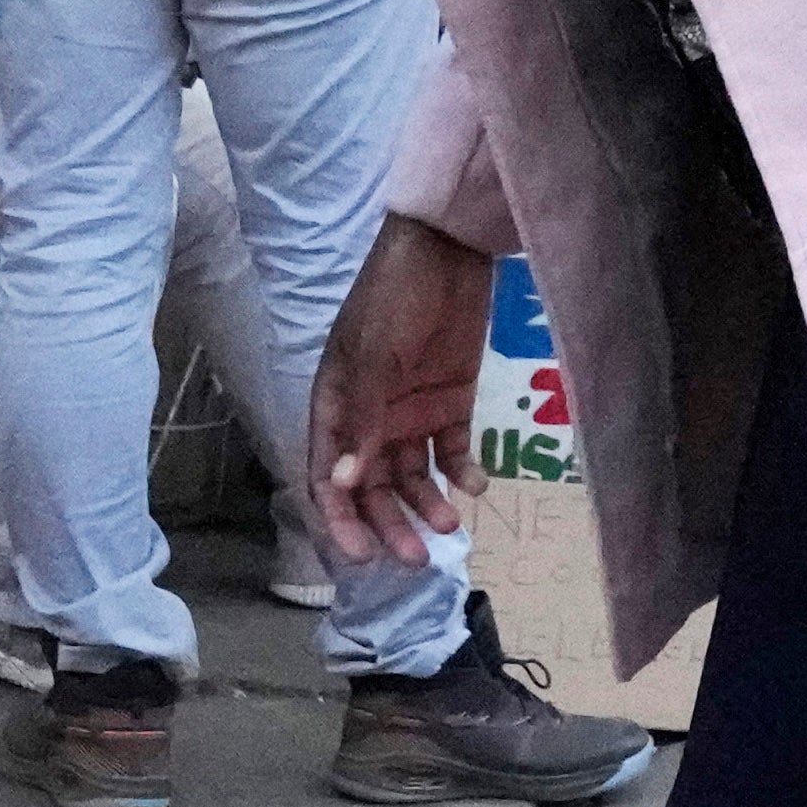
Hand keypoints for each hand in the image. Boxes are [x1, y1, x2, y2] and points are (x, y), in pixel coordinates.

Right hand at [309, 213, 489, 561]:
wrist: (449, 249)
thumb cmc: (395, 297)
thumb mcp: (374, 359)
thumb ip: (363, 423)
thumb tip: (344, 484)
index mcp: (336, 406)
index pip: (330, 478)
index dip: (341, 520)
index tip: (362, 557)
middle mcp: (369, 417)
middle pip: (374, 487)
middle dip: (390, 524)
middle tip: (418, 558)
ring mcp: (411, 411)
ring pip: (414, 476)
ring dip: (428, 504)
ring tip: (452, 524)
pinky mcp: (451, 402)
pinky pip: (453, 451)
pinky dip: (463, 472)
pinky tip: (477, 484)